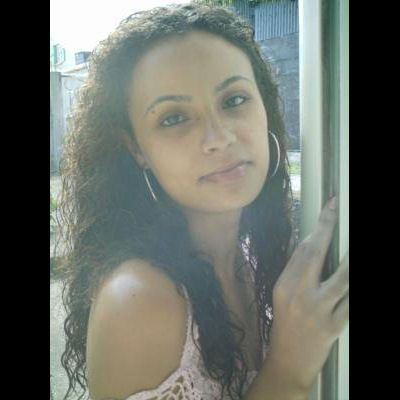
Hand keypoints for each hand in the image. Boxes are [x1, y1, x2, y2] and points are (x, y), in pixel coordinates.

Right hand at [266, 197, 348, 392]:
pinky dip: (354, 287)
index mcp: (285, 283)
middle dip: (330, 226)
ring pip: (343, 277)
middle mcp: (299, 293)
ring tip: (356, 242)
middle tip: (340, 208)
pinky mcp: (334, 325)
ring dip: (352, 260)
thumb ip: (298, 271)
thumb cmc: (286, 325)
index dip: (319, 225)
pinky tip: (354, 275)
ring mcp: (317, 309)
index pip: (303, 248)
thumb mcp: (284, 295)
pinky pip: (350, 301)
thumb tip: (314, 246)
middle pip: (317, 253)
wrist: (288, 361)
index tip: (330, 208)